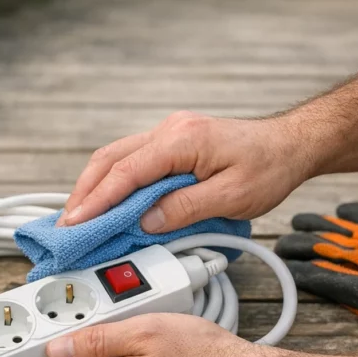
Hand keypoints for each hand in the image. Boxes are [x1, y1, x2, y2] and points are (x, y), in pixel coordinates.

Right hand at [58, 112, 312, 232]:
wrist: (291, 145)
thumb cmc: (269, 167)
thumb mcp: (232, 196)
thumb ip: (185, 209)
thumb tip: (146, 223)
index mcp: (181, 140)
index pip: (126, 172)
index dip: (97, 200)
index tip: (76, 223)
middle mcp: (169, 131)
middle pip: (109, 160)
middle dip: (84, 192)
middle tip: (66, 225)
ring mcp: (168, 135)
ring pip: (115, 158)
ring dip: (94, 187)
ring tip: (78, 218)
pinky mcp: (171, 144)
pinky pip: (131, 161)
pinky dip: (112, 182)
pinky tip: (105, 203)